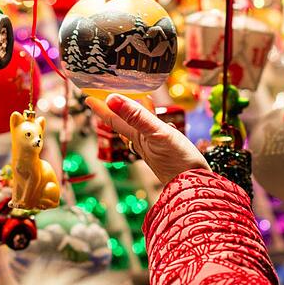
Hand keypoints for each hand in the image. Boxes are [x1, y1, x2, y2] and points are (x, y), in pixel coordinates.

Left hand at [86, 94, 209, 184]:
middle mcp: (143, 143)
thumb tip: (111, 98)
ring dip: (138, 113)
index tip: (87, 97)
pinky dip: (157, 123)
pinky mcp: (167, 153)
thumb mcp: (157, 134)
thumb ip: (136, 116)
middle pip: (126, 122)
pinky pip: (157, 133)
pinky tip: (165, 123)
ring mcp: (155, 148)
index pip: (114, 119)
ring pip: (141, 127)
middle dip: (118, 109)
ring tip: (140, 99)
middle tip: (110, 96)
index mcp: (137, 137)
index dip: (101, 108)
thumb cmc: (178, 162)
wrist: (195, 188)